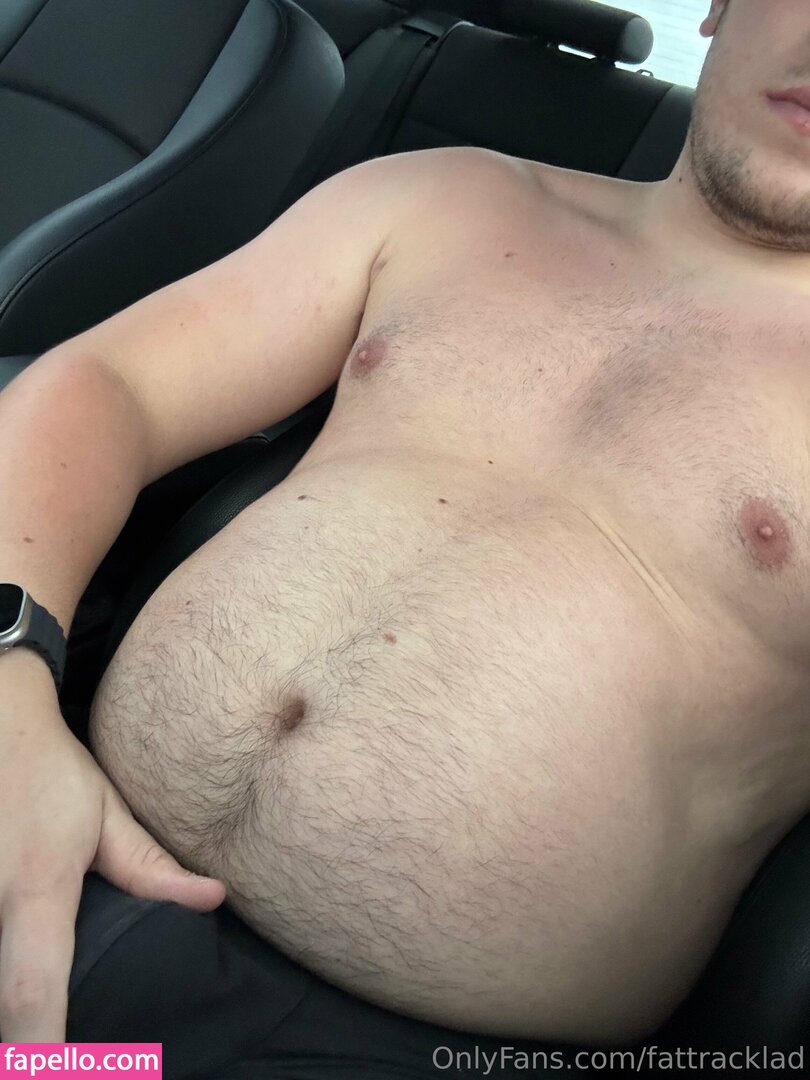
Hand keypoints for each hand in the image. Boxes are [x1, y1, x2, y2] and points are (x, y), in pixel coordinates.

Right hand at [0, 679, 225, 1041]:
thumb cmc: (51, 772)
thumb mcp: (104, 815)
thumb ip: (151, 867)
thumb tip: (215, 900)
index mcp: (34, 887)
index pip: (32, 987)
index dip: (40, 1050)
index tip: (58, 1076)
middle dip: (22, 1040)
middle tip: (63, 1054)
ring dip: (8, 1007)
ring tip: (40, 1028)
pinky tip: (17, 980)